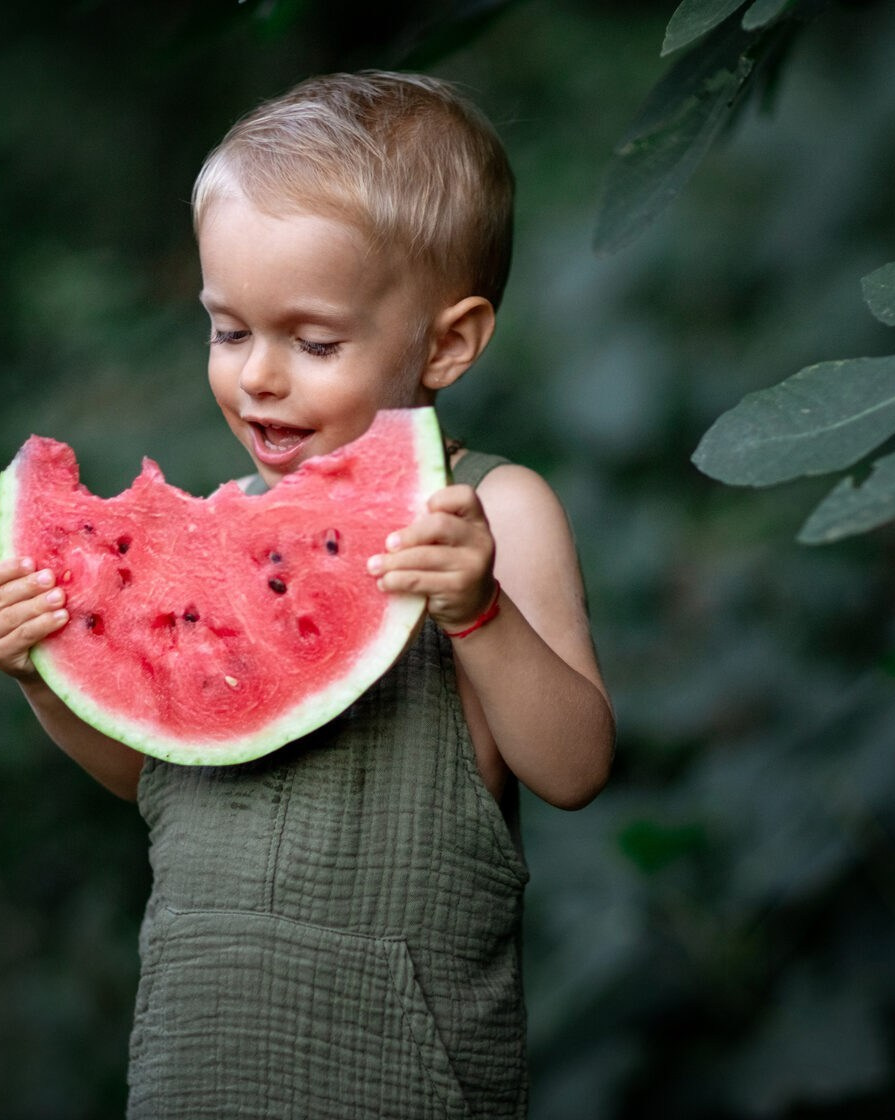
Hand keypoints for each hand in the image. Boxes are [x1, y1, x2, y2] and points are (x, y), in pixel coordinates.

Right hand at [0, 557, 67, 678]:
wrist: (40, 663)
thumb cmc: (35, 624)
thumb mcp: (30, 601)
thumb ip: (31, 586)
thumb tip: (49, 564)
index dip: (9, 570)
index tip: (30, 562)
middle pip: (2, 598)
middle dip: (27, 586)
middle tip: (50, 577)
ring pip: (12, 616)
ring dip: (37, 605)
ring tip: (60, 597)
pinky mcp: (3, 656)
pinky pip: (23, 636)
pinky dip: (42, 624)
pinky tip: (61, 617)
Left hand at [367, 484, 497, 632]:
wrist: (474, 606)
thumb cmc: (453, 566)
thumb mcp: (453, 542)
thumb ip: (433, 527)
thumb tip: (386, 518)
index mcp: (477, 521)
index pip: (464, 496)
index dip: (440, 498)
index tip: (419, 511)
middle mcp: (480, 540)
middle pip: (440, 524)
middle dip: (409, 534)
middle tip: (388, 544)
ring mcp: (471, 565)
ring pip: (425, 555)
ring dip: (394, 561)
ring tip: (375, 566)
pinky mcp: (458, 588)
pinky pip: (419, 580)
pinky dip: (397, 580)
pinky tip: (385, 582)